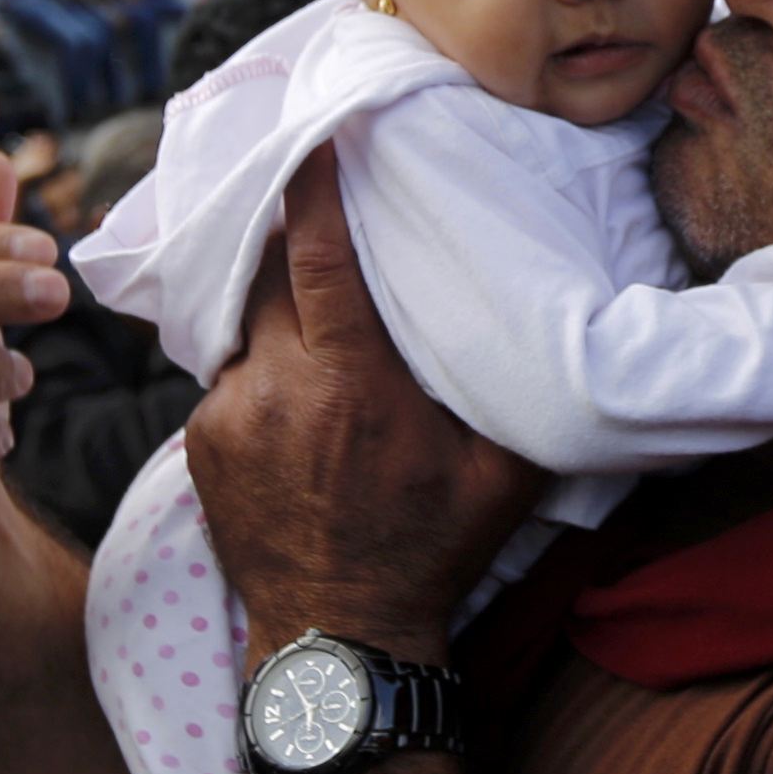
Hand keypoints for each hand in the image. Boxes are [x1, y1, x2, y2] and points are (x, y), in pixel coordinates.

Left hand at [188, 152, 544, 659]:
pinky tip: (295, 390)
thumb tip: (572, 335)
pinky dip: (259, 367)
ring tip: (313, 311)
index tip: (316, 135)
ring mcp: (227, 416)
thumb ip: (520, 396)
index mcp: (352, 381)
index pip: (315, 255)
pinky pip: (226, 377)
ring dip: (274, 308)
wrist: (341, 638)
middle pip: (267, 273)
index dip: (311, 187)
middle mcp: (277, 387)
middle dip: (289, 237)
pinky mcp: (199, 445)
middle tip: (317, 207)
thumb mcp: (505, 475)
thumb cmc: (435, 550)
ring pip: (243, 324)